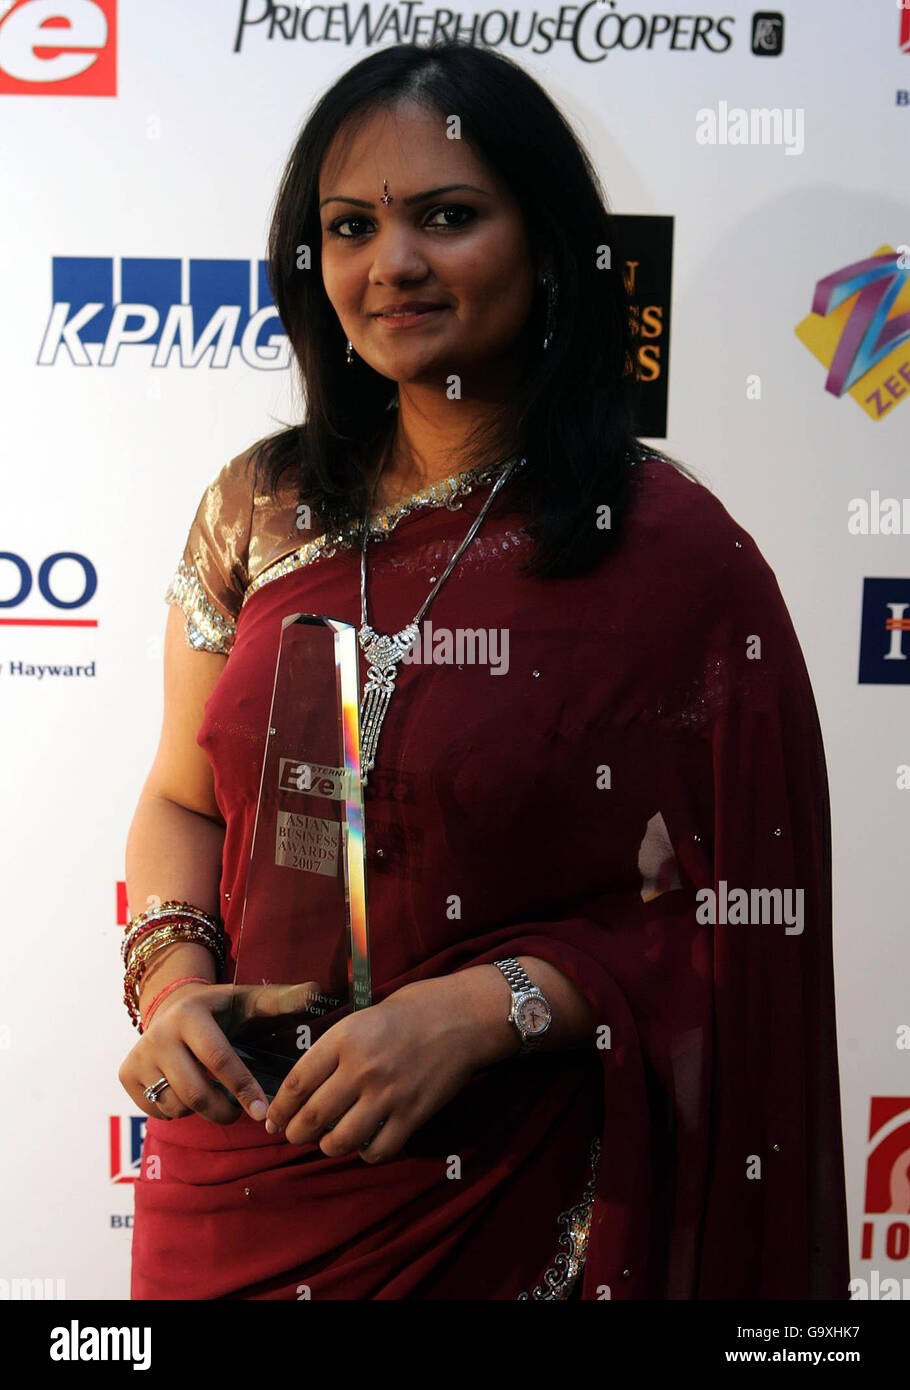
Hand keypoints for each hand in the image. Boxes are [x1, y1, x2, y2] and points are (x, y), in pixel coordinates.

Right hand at [118, 980, 319, 1125]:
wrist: (171, 1006)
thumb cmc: (221, 1009)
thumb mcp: (249, 1000)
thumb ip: (282, 999)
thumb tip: (318, 993)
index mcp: (191, 1014)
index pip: (219, 1060)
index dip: (243, 1088)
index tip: (264, 1111)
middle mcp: (158, 1034)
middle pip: (196, 1092)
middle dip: (225, 1111)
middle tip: (240, 1113)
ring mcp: (138, 1056)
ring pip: (176, 1106)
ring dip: (201, 1109)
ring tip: (213, 1094)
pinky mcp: (126, 1075)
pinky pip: (158, 1111)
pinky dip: (178, 1110)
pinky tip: (187, 1090)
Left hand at [266, 975, 489, 1162]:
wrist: (462, 1017)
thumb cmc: (411, 1011)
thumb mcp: (363, 1018)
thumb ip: (335, 1049)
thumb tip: (307, 1085)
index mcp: (343, 1040)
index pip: (295, 1084)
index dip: (278, 1109)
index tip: (272, 1121)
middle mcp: (361, 1069)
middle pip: (312, 1117)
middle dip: (295, 1134)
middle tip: (294, 1136)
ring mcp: (387, 1095)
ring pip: (340, 1141)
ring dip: (327, 1147)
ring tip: (327, 1143)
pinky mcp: (412, 1114)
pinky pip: (378, 1150)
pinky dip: (366, 1154)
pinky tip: (365, 1144)